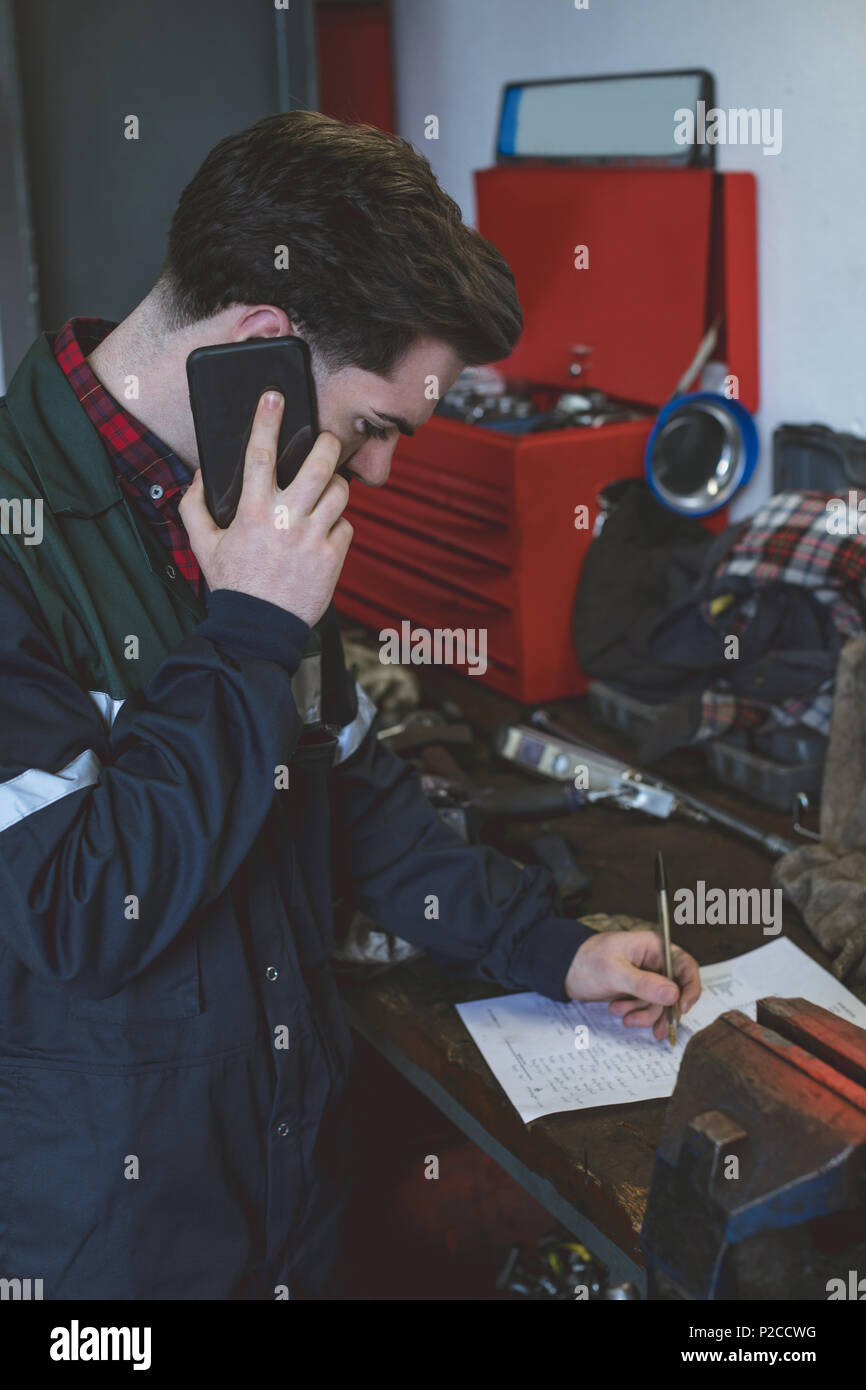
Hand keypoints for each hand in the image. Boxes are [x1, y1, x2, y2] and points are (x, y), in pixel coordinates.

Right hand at [179, 390, 352, 626]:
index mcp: (252, 512)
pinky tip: (324, 533)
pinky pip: (346, 527)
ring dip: (335, 485)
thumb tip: (202, 475)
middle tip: (327, 440)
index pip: (260, 455)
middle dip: (327, 444)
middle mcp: (285, 520)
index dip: (267, 421)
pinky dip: (338, 526)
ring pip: (339, 493)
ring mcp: (312, 538)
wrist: (259, 629)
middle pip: (318, 465)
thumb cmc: (232, 585)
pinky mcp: (332, 557)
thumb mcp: (202, 546)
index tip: (273, 396)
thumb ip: (195, 507)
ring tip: (326, 489)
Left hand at [564, 930, 700, 1041]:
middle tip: (656, 1027)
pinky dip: (638, 1015)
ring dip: (645, 1013)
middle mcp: (654, 961)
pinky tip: (621, 1014)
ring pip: (661, 1003)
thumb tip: (674, 994)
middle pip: (676, 989)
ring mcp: (646, 977)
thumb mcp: (614, 973)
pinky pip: (648, 1007)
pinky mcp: (637, 991)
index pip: (685, 965)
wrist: (563, 971)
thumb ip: (644, 984)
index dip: (690, 988)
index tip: (682, 1008)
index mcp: (653, 947)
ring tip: (621, 1013)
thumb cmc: (586, 961)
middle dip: (662, 1009)